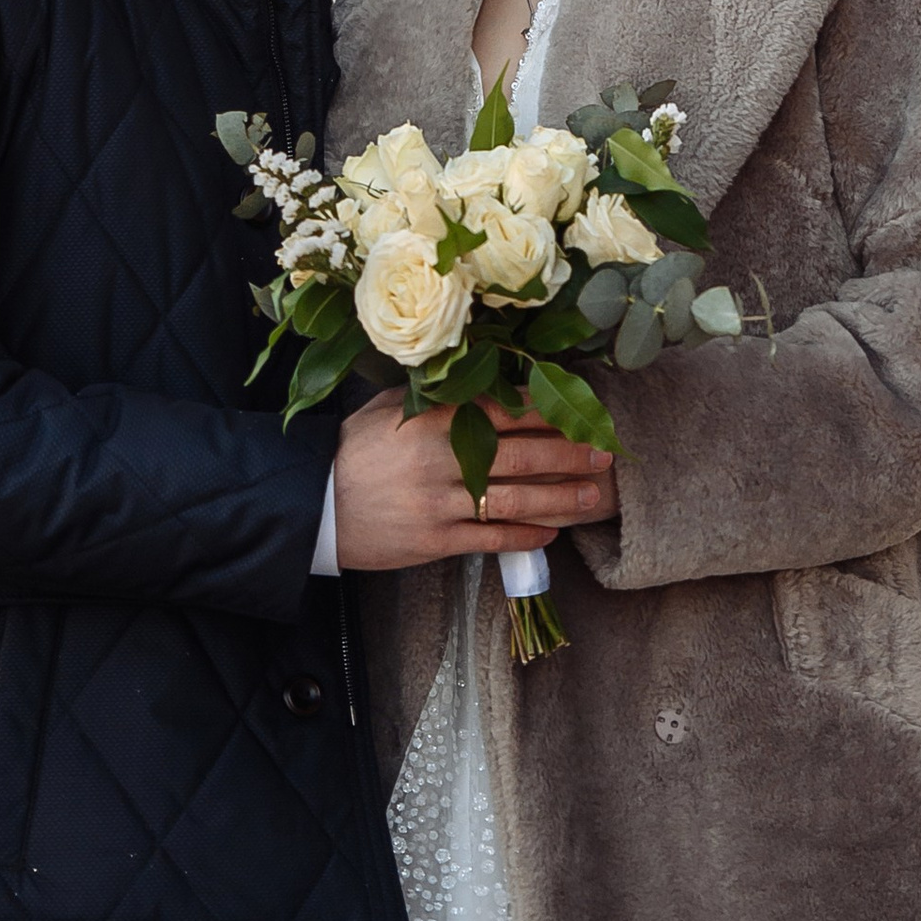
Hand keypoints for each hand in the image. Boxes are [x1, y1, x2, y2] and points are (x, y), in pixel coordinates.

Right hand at [330, 394, 620, 569]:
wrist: (316, 504)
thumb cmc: (355, 448)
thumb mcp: (393, 406)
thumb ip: (439, 396)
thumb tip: (484, 380)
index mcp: (435, 417)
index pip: (504, 408)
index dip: (547, 410)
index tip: (580, 408)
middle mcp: (444, 458)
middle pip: (521, 454)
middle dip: (569, 454)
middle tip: (604, 453)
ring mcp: (441, 502)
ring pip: (515, 500)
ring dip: (561, 498)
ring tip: (593, 497)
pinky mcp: (436, 541)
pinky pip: (491, 538)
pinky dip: (525, 537)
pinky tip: (550, 533)